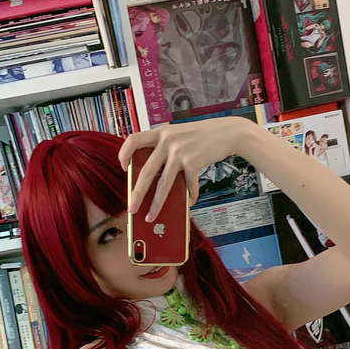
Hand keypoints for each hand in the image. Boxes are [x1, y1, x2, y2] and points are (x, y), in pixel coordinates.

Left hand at [118, 116, 255, 222]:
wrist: (226, 132)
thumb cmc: (200, 136)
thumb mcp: (177, 134)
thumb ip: (164, 147)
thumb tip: (153, 175)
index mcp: (159, 133)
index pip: (132, 140)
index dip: (124, 154)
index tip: (124, 168)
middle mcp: (167, 141)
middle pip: (146, 171)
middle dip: (137, 193)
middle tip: (131, 208)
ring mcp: (180, 151)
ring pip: (163, 184)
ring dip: (157, 204)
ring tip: (151, 216)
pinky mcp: (193, 161)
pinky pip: (188, 185)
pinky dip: (190, 195)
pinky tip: (190, 201)